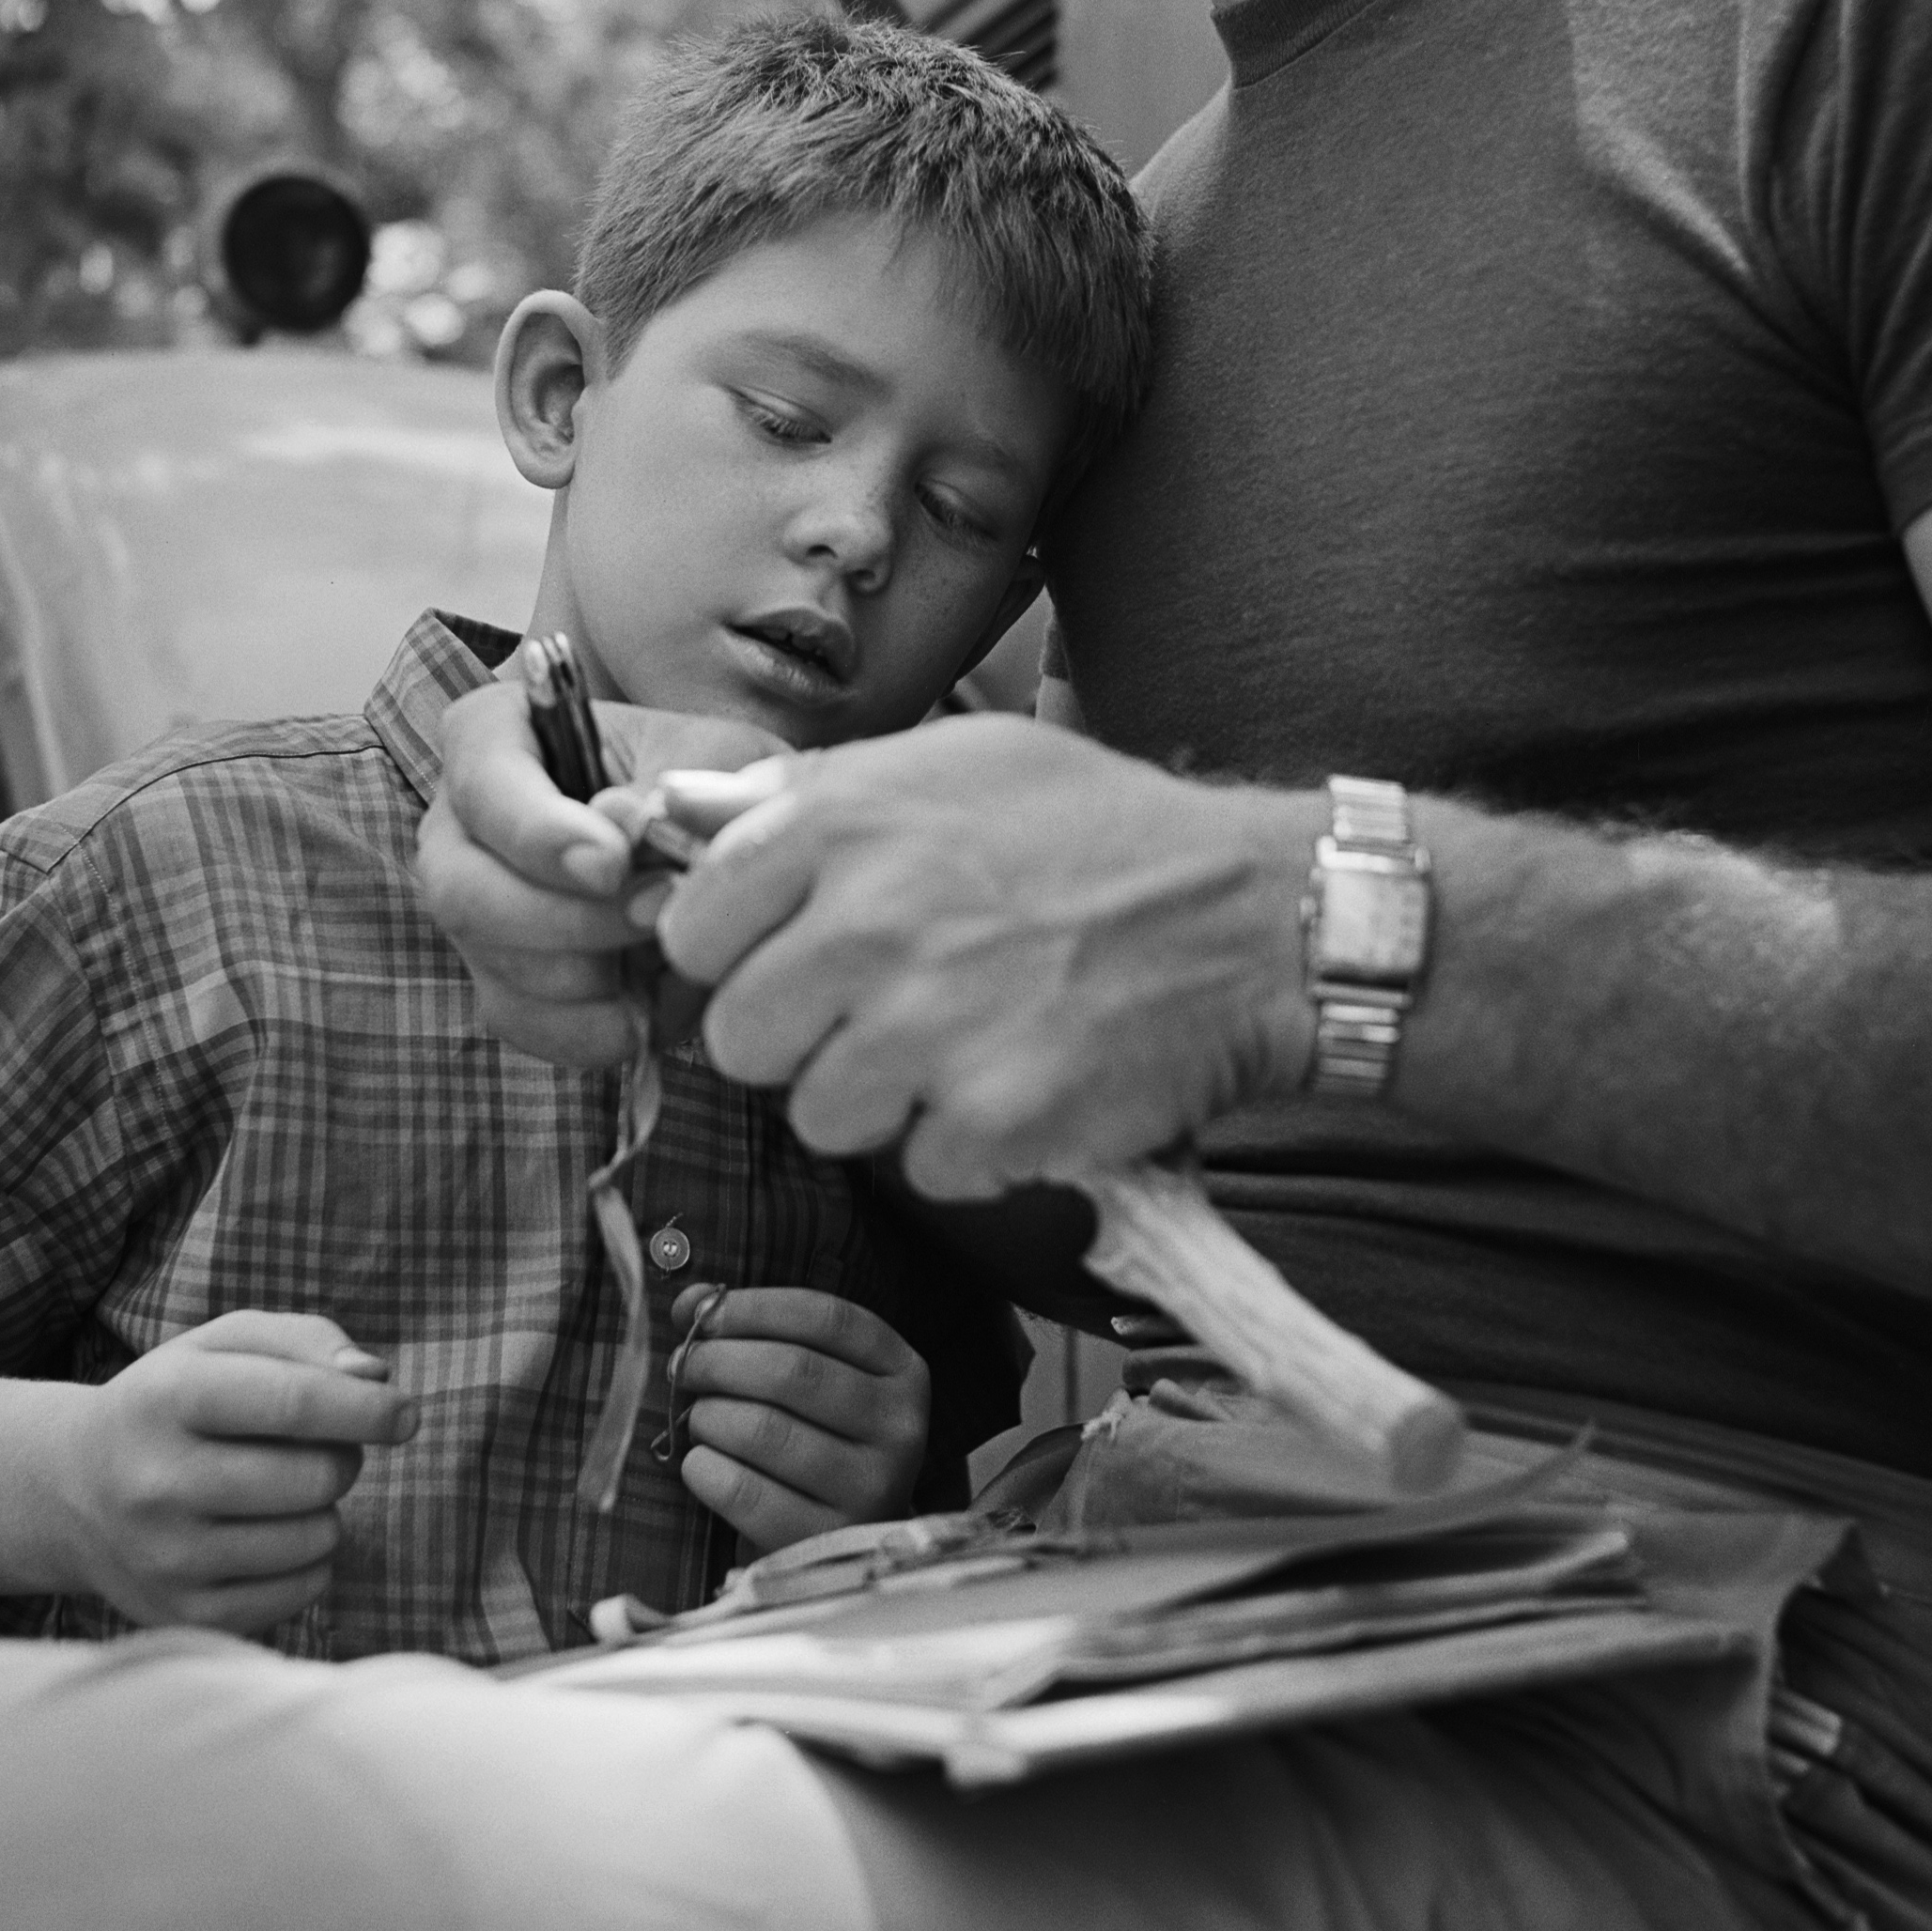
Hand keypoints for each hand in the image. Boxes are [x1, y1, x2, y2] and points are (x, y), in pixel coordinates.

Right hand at [55, 1311, 417, 1634]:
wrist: (71, 1491)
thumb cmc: (177, 1401)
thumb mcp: (226, 1343)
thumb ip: (308, 1340)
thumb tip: (375, 1376)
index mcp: (169, 1397)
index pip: (294, 1403)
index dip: (368, 1408)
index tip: (406, 1414)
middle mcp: (158, 1481)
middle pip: (317, 1477)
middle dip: (342, 1456)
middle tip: (315, 1449)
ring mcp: (165, 1558)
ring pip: (316, 1537)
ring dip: (325, 1509)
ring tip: (280, 1491)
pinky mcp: (182, 1616)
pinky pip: (302, 1590)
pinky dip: (310, 1560)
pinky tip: (268, 1535)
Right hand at [414, 682, 781, 1065]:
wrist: (708, 831)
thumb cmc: (700, 777)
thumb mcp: (710, 754)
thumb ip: (676, 783)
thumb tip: (628, 826)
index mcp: (490, 738)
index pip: (485, 787)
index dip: (541, 835)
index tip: (613, 864)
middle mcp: (457, 829)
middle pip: (465, 894)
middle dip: (570, 919)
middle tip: (657, 913)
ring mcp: (472, 913)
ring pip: (497, 967)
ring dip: (596, 975)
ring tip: (673, 948)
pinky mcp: (501, 983)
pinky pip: (526, 1024)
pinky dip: (598, 1025)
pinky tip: (657, 996)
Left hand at [652, 717, 1315, 1198]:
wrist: (1253, 917)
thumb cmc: (1095, 830)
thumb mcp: (955, 761)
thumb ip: (811, 794)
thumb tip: (678, 819)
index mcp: (845, 824)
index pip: (691, 929)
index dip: (737, 954)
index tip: (792, 958)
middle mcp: (872, 922)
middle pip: (738, 1039)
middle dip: (801, 1038)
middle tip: (883, 1013)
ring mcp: (930, 1027)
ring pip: (818, 1116)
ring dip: (881, 1101)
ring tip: (959, 1049)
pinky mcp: (995, 1118)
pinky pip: (920, 1169)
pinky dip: (971, 1147)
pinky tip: (1023, 1086)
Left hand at [665, 1285, 929, 1550]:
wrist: (829, 1542)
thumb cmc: (811, 1437)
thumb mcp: (804, 1377)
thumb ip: (753, 1329)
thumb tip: (690, 1303)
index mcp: (903, 1372)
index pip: (827, 1318)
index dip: (754, 1308)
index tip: (700, 1314)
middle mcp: (900, 1429)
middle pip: (793, 1371)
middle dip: (718, 1360)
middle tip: (682, 1366)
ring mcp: (871, 1490)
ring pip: (765, 1430)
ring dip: (709, 1416)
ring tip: (698, 1419)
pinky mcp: (826, 1540)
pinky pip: (745, 1492)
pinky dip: (705, 1469)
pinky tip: (700, 1464)